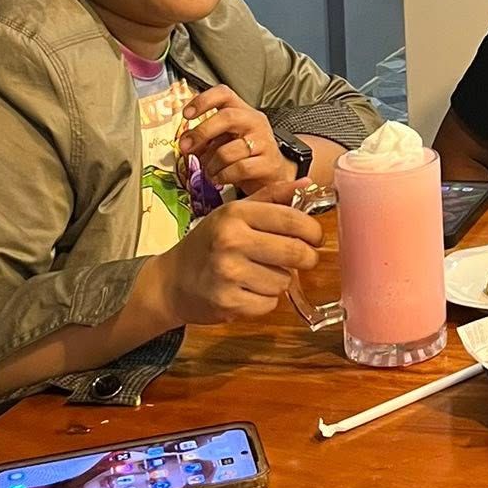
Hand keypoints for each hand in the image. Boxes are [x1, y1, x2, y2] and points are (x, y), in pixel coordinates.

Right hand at [145, 183, 323, 328]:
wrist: (171, 281)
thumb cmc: (208, 243)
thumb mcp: (235, 212)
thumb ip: (272, 197)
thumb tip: (308, 184)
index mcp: (236, 214)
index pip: (293, 219)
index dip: (313, 231)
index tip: (315, 237)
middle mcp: (231, 240)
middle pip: (295, 252)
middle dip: (307, 258)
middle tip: (303, 258)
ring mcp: (228, 273)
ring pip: (285, 281)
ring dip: (280, 280)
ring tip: (260, 274)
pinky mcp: (227, 302)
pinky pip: (269, 303)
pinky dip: (265, 300)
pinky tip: (249, 290)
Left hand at [179, 85, 293, 194]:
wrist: (273, 176)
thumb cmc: (245, 157)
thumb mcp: (223, 142)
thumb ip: (204, 139)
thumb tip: (186, 141)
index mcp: (242, 112)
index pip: (224, 94)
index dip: (203, 100)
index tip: (187, 114)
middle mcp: (255, 122)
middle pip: (227, 117)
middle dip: (202, 133)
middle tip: (186, 147)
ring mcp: (264, 142)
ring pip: (228, 151)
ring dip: (211, 165)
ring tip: (211, 171)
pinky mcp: (268, 163)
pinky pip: (239, 169)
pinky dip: (223, 176)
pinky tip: (221, 178)